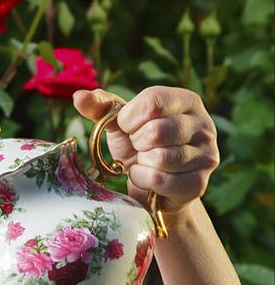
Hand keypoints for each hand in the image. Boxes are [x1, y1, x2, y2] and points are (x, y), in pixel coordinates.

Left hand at [73, 86, 218, 218]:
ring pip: (159, 158)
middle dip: (136, 143)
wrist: (152, 188)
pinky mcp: (199, 183)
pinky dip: (144, 181)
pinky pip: (160, 180)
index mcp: (186, 101)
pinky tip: (148, 179)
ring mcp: (206, 155)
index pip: (152, 102)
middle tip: (138, 148)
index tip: (128, 128)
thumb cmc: (137, 149)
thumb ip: (101, 107)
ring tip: (144, 163)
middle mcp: (203, 124)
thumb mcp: (120, 125)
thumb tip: (79, 97)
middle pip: (156, 131)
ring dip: (139, 164)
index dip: (129, 119)